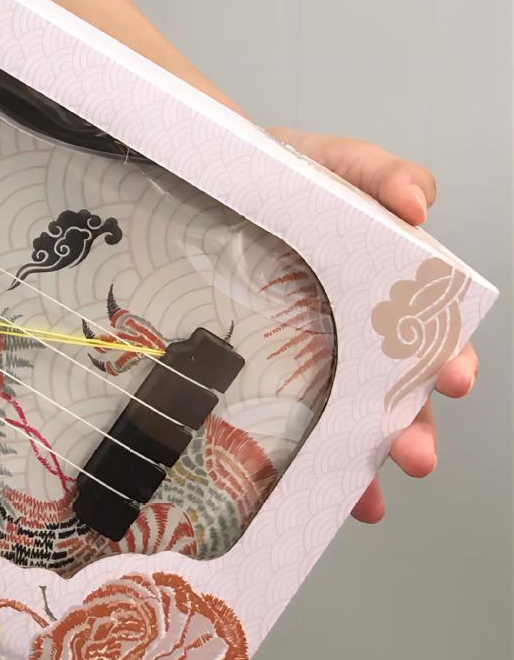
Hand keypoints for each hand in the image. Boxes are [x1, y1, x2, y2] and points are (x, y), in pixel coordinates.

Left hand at [269, 124, 478, 521]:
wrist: (209, 181)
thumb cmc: (285, 177)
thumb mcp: (333, 162)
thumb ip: (381, 174)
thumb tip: (418, 204)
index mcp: (388, 286)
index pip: (430, 329)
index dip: (446, 357)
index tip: (449, 377)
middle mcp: (361, 330)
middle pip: (399, 386)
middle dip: (414, 425)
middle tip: (414, 451)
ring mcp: (316, 355)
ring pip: (356, 416)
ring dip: (372, 457)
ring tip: (372, 487)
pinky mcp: (267, 371)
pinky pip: (296, 426)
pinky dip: (320, 466)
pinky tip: (332, 496)